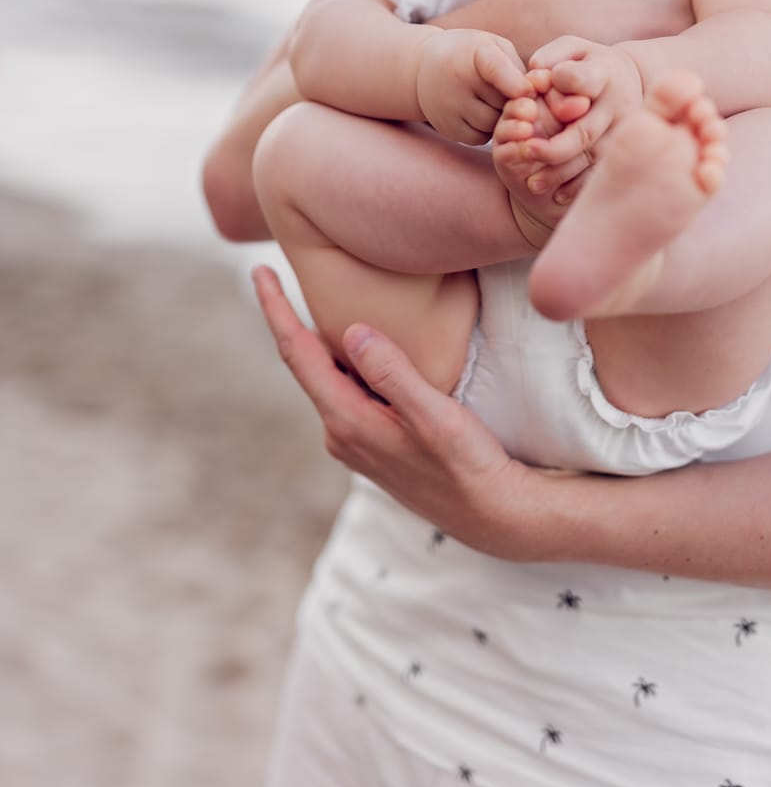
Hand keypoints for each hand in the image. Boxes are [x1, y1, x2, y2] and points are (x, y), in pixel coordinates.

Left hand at [252, 265, 563, 557]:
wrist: (493, 516)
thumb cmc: (469, 466)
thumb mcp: (436, 416)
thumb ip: (393, 373)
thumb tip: (352, 331)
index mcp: (347, 420)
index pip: (298, 353)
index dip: (276, 309)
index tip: (260, 270)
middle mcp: (340, 433)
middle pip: (307, 361)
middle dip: (294, 318)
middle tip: (285, 272)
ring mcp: (354, 441)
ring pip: (330, 377)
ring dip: (326, 341)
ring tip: (326, 298)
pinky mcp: (372, 444)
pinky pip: (348, 392)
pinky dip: (348, 363)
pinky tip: (365, 346)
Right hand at [415, 28, 530, 144]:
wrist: (425, 68)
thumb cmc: (471, 55)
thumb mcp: (495, 48)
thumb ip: (518, 69)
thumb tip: (535, 97)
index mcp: (475, 53)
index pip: (496, 70)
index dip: (516, 84)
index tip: (528, 92)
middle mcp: (457, 80)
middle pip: (503, 104)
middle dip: (512, 102)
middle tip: (508, 93)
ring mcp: (449, 106)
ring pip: (493, 125)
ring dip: (500, 118)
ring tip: (492, 102)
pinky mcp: (446, 127)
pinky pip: (480, 138)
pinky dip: (485, 130)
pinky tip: (480, 113)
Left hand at [519, 38, 644, 180]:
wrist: (628, 80)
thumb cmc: (587, 63)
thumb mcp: (572, 49)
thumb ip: (550, 56)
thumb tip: (534, 75)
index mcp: (604, 72)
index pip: (581, 79)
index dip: (561, 84)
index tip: (535, 86)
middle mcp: (619, 104)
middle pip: (585, 131)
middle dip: (554, 146)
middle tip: (526, 151)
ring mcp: (623, 131)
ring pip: (592, 158)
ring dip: (560, 173)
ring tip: (532, 183)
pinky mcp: (623, 150)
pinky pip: (601, 174)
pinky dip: (579, 187)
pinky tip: (557, 196)